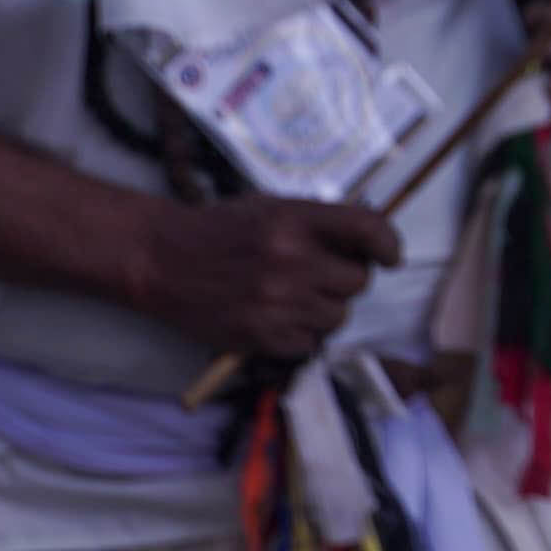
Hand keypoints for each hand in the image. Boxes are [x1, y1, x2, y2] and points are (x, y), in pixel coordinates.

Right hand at [133, 195, 402, 360]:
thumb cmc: (220, 229)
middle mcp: (291, 261)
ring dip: (326, 308)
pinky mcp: (261, 336)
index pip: (369, 230)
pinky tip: (281, 317)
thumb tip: (369, 240)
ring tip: (297, 297)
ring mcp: (277, 302)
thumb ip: (318, 222)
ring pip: (339, 315)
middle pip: (358, 281)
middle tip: (323, 275)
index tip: (390, 255)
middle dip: (347, 278)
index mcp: (295, 221)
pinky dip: (303, 334)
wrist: (161, 259)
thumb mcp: (271, 208)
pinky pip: (311, 343)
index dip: (388, 244)